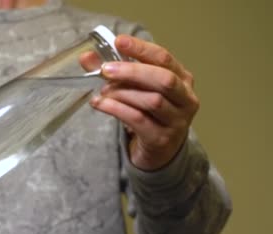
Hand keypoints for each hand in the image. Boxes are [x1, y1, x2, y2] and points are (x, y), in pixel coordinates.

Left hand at [83, 35, 199, 170]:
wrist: (158, 152)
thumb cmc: (148, 114)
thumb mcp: (134, 89)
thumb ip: (113, 72)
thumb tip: (87, 56)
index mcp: (182, 78)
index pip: (163, 58)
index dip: (141, 48)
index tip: (118, 41)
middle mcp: (185, 98)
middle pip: (163, 79)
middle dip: (132, 71)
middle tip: (105, 69)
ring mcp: (176, 121)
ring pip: (152, 101)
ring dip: (122, 93)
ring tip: (102, 91)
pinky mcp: (161, 139)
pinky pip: (138, 120)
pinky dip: (117, 109)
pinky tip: (100, 104)